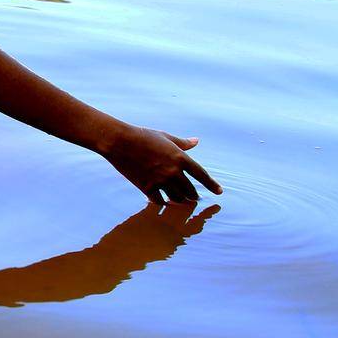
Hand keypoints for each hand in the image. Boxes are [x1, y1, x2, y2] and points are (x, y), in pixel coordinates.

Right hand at [100, 125, 221, 205]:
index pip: (201, 175)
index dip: (211, 185)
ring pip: (177, 198)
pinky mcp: (146, 187)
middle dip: (194, 195)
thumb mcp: (165, 137)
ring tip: (181, 201)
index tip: (218, 192)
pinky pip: (159, 200)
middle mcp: (173, 171)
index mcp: (180, 158)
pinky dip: (163, 202)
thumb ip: (183, 143)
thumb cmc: (142, 136)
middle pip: (190, 190)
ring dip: (180, 200)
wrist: (119, 142)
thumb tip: (196, 141)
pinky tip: (163, 201)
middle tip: (194, 197)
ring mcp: (160, 181)